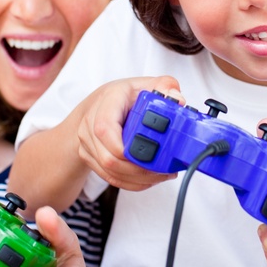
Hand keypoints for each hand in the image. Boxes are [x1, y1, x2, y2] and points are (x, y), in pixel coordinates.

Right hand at [76, 75, 181, 191]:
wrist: (94, 107)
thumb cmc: (120, 97)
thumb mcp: (143, 84)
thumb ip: (164, 86)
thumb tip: (178, 100)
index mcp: (105, 103)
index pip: (105, 128)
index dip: (124, 147)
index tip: (150, 153)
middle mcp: (90, 125)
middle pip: (109, 158)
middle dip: (140, 169)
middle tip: (165, 170)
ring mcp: (88, 144)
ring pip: (111, 172)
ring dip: (139, 179)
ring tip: (162, 175)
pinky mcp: (91, 159)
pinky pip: (111, 178)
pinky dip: (132, 183)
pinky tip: (150, 179)